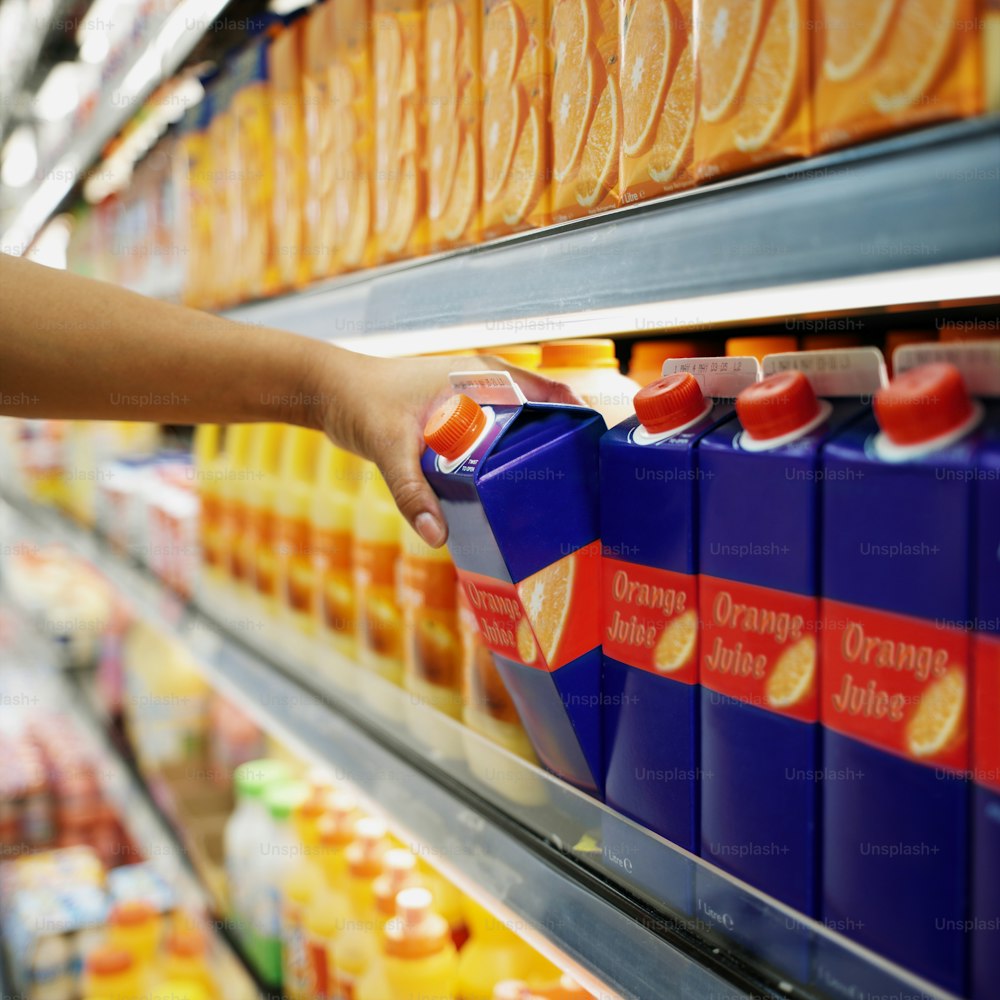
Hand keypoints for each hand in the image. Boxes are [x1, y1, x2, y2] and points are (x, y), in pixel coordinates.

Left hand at [311, 351, 582, 546]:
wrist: (328, 392)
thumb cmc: (362, 401)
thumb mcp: (390, 446)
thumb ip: (412, 492)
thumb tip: (437, 537)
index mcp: (479, 376)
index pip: (544, 391)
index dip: (575, 415)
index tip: (597, 448)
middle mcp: (481, 386)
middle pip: (537, 414)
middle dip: (559, 444)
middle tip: (581, 485)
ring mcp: (469, 403)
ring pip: (515, 430)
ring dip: (532, 454)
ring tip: (555, 494)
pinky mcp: (455, 422)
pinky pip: (492, 441)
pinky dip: (504, 460)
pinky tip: (508, 493)